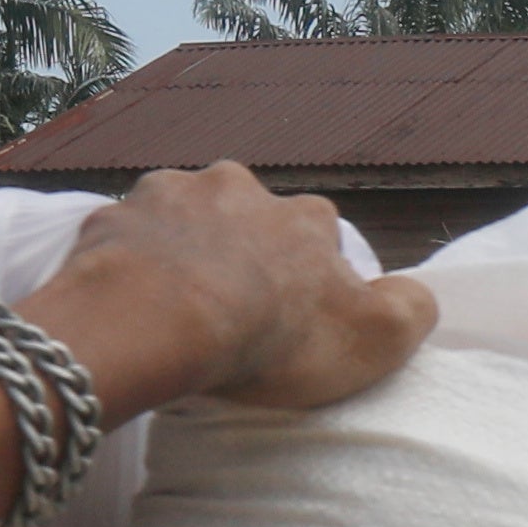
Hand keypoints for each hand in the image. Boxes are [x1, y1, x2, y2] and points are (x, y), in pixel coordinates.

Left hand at [32, 161, 439, 418]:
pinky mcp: (109, 217)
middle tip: (230, 308)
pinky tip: (127, 300)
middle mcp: (238, 187)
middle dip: (241, 252)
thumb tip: (418, 295)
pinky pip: (124, 238)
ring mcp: (167, 194)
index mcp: (304, 217)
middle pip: (247, 218)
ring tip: (174, 304)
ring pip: (182, 218)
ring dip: (182, 250)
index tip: (294, 318)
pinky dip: (128, 261)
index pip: (321, 235)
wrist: (153, 321)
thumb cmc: (269, 336)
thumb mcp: (374, 339)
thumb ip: (411, 311)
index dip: (311, 277)